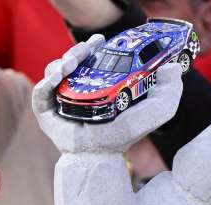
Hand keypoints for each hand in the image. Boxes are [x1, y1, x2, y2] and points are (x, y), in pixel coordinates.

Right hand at [32, 35, 183, 154]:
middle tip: (86, 48)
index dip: (92, 47)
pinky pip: (39, 93)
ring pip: (53, 71)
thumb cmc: (122, 137)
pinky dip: (45, 83)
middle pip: (70, 60)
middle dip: (77, 51)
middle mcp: (76, 89)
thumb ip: (170, 93)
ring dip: (61, 63)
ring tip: (70, 66)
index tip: (100, 41)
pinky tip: (57, 79)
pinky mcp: (46, 112)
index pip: (90, 58)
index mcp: (96, 84)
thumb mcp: (153, 113)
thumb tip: (171, 68)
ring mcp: (59, 99)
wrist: (99, 157)